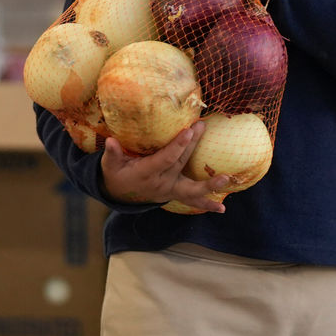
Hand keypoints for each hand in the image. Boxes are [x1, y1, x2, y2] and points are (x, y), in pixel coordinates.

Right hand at [100, 120, 228, 213]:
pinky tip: (222, 208)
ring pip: (192, 188)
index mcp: (146, 173)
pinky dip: (207, 204)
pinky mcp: (176, 194)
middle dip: (192, 145)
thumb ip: (112, 154)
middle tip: (201, 127)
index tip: (188, 130)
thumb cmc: (116, 174)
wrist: (120, 195)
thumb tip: (111, 141)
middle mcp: (161, 183)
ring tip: (226, 179)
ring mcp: (170, 191)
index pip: (165, 159)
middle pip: (180, 163)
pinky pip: (193, 200)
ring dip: (209, 185)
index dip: (177, 146)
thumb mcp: (110, 165)